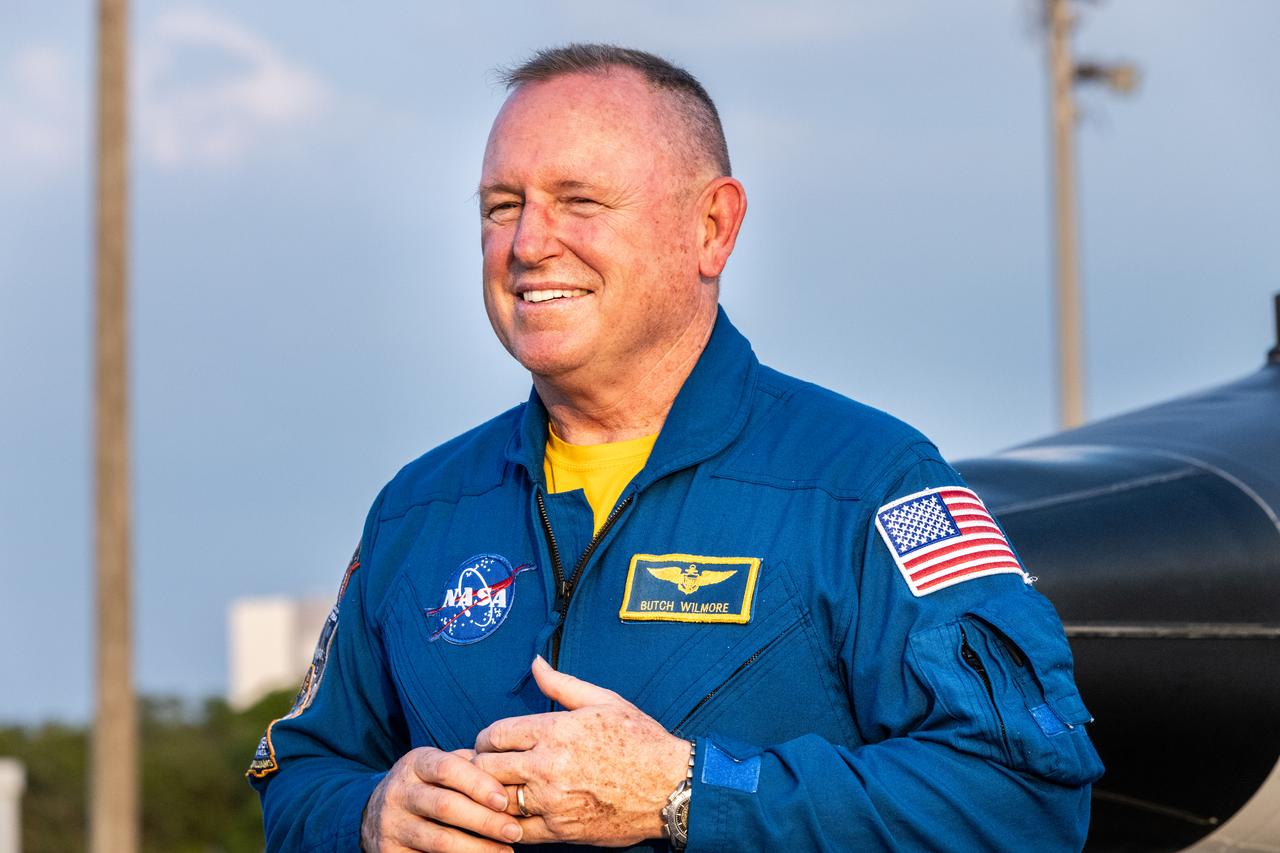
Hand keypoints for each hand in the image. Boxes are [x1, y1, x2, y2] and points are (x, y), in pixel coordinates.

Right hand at [360, 746, 522, 851]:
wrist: (376, 813)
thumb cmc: (426, 785)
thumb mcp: (439, 765)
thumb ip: (469, 765)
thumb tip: (507, 775)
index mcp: (415, 764)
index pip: (447, 769)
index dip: (478, 784)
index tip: (504, 800)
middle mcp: (399, 792)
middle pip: (445, 806)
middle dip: (485, 821)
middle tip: (513, 831)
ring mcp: (391, 824)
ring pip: (439, 840)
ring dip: (477, 848)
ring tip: (506, 852)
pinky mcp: (390, 852)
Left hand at [472, 656, 690, 845]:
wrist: (671, 787)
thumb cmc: (640, 740)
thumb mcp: (603, 700)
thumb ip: (561, 684)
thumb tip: (534, 663)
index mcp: (555, 730)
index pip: (495, 734)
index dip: (485, 739)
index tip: (489, 743)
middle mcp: (548, 765)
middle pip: (487, 767)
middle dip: (482, 765)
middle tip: (487, 767)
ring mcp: (552, 801)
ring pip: (498, 800)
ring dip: (492, 795)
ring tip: (496, 791)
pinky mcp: (561, 830)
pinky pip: (517, 830)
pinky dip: (508, 823)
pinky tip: (513, 815)